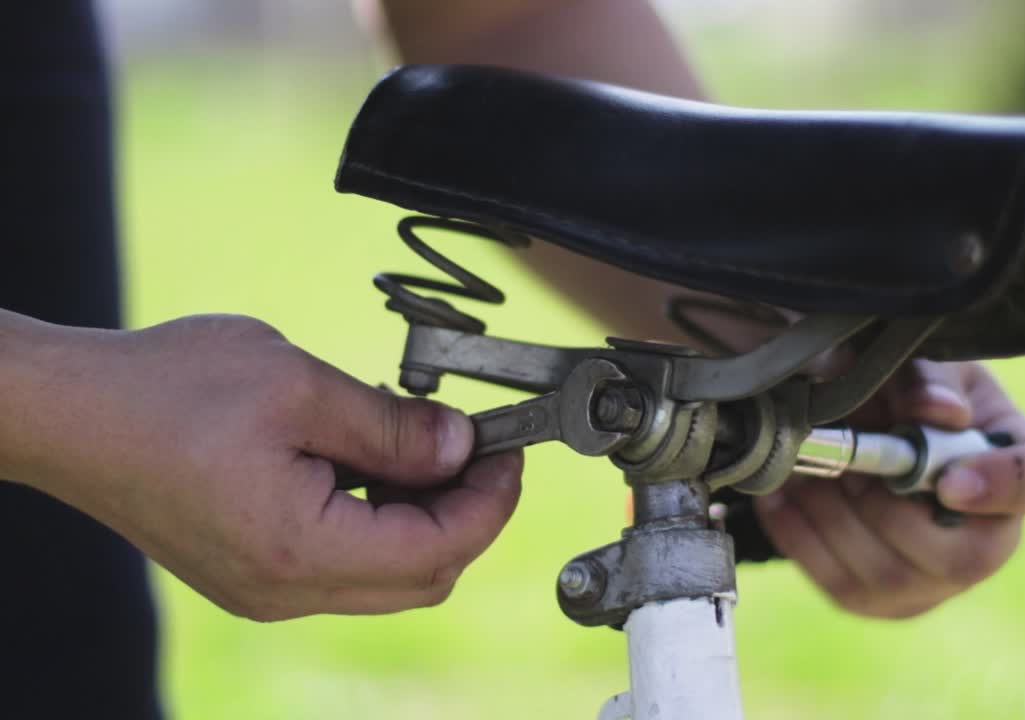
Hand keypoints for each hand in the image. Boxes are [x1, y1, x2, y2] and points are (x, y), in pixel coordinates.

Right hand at [10, 314, 520, 620]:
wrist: (71, 413)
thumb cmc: (164, 390)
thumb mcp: (298, 385)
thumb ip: (392, 426)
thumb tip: (461, 445)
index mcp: (299, 548)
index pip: (437, 551)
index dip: (491, 502)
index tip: (509, 451)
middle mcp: (284, 589)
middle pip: (421, 578)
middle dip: (468, 515)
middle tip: (481, 448)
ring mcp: (265, 589)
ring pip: (386, 576)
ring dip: (424, 518)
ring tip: (424, 445)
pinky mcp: (252, 572)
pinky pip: (344, 564)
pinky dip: (380, 522)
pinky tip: (375, 463)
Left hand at [752, 360, 1024, 618]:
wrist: (857, 432)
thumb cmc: (905, 392)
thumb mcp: (918, 364)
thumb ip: (925, 376)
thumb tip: (935, 410)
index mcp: (1022, 458)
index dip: (1009, 486)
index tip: (950, 479)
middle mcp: (993, 535)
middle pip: (961, 557)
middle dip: (887, 506)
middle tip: (846, 460)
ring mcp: (939, 581)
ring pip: (891, 574)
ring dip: (836, 516)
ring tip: (809, 468)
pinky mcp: (884, 602)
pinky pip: (841, 584)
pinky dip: (802, 535)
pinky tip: (783, 493)